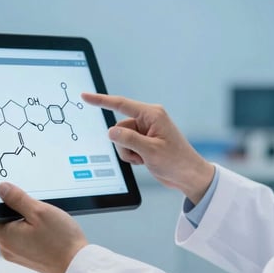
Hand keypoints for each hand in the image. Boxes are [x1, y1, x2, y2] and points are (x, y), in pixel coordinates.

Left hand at [0, 182, 87, 272]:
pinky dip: (29, 228)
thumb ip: (17, 198)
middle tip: (31, 202)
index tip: (4, 191)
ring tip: (42, 216)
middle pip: (0, 221)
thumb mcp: (39, 211)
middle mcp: (6, 248)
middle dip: (13, 208)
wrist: (76, 263)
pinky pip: (21, 237)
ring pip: (12, 228)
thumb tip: (1, 188)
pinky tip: (45, 227)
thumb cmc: (61, 240)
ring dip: (23, 218)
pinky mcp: (26, 255)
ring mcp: (16, 254)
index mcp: (5, 237)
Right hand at [82, 92, 214, 203]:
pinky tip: (144, 160)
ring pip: (121, 138)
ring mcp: (145, 131)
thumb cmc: (176, 161)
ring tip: (144, 159)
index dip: (101, 100)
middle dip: (124, 143)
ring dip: (128, 152)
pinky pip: (126, 146)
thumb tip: (111, 131)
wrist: (188, 176)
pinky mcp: (144, 141)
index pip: (121, 104)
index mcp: (152, 114)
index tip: (85, 96)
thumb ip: (129, 139)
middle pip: (119, 127)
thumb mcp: (151, 151)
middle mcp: (148, 119)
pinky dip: (131, 155)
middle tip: (140, 155)